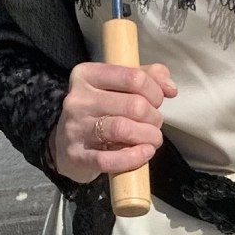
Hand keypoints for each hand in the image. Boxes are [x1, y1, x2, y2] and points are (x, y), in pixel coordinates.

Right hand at [47, 59, 178, 184]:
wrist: (64, 145)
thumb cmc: (99, 112)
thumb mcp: (118, 86)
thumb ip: (147, 77)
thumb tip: (170, 87)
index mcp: (87, 75)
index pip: (133, 77)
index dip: (155, 92)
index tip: (157, 102)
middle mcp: (78, 99)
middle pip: (134, 105)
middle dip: (154, 117)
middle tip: (154, 125)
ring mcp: (75, 128)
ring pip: (123, 129)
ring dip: (149, 136)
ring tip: (153, 140)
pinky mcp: (77, 156)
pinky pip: (109, 159)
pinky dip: (134, 157)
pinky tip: (145, 153)